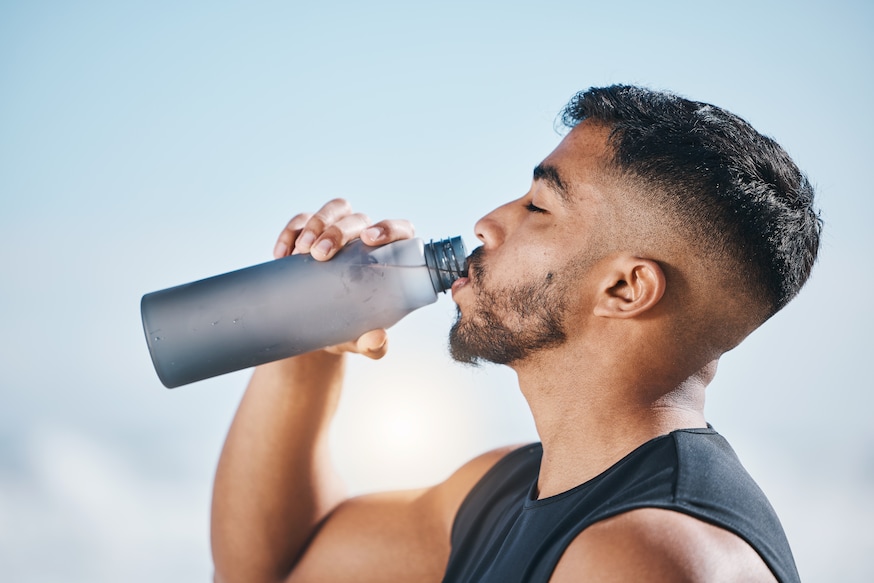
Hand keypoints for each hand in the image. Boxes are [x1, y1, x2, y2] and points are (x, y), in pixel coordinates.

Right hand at [272, 198, 415, 359]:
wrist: (316, 329)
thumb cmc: (349, 329)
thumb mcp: (360, 339)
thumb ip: (373, 345)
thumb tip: (377, 340)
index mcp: (389, 257)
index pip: (399, 231)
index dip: (388, 228)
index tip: (369, 239)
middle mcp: (366, 238)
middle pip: (358, 219)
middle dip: (337, 231)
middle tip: (319, 255)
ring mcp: (338, 231)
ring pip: (334, 210)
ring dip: (316, 224)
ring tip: (300, 251)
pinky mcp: (310, 232)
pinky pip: (300, 220)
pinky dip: (290, 232)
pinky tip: (281, 254)